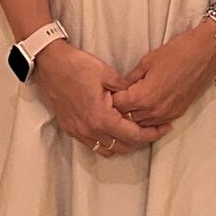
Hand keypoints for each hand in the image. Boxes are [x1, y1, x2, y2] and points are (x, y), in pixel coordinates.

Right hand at [31, 43, 164, 156]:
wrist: (51, 65)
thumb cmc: (78, 67)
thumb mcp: (108, 74)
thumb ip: (126, 91)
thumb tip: (137, 99)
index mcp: (102, 118)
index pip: (133, 136)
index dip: (152, 134)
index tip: (164, 128)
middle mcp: (90, 131)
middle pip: (123, 147)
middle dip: (141, 141)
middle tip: (154, 130)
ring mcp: (79, 132)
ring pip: (108, 150)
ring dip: (124, 144)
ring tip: (135, 131)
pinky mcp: (71, 130)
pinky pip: (94, 145)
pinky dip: (107, 142)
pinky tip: (114, 130)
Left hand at [112, 23, 215, 130]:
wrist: (205, 53)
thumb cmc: (176, 52)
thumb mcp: (147, 61)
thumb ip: (131, 78)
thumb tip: (120, 88)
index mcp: (143, 97)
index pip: (117, 106)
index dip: (110, 99)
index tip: (108, 91)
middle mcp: (154, 111)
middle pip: (127, 119)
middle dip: (120, 110)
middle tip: (116, 98)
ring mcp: (166, 115)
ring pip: (141, 124)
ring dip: (134, 116)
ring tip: (131, 103)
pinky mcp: (177, 114)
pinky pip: (156, 123)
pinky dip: (148, 118)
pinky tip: (146, 107)